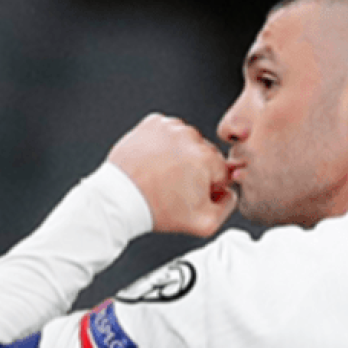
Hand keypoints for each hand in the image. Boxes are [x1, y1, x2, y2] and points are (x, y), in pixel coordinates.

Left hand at [107, 113, 235, 236]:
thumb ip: (227, 207)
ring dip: (180, 155)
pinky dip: (164, 144)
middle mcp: (189, 138)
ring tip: (164, 174)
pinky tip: (156, 161)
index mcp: (206, 158)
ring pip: (186, 142)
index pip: (222, 171)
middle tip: (176, 186)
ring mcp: (170, 128)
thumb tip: (229, 193)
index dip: (210, 186)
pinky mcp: (152, 124)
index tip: (194, 193)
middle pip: (205, 154)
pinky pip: (167, 133)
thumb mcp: (203, 224)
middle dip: (195, 169)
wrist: (119, 198)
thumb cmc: (156, 208)